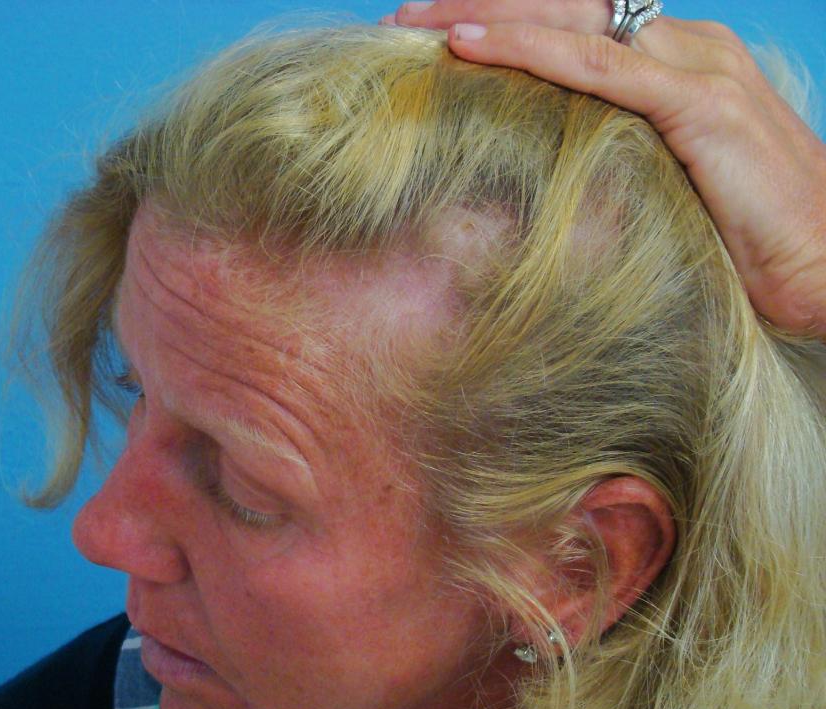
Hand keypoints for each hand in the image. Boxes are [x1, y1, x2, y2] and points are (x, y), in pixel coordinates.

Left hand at [384, 1, 825, 338]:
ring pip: (573, 19)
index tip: (439, 32)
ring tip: (418, 21)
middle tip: (406, 15)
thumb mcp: (670, 183)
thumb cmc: (748, 238)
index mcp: (682, 61)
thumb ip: (620, 158)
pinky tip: (469, 44)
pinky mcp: (698, 105)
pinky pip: (598, 66)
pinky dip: (529, 51)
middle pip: (568, 2)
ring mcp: (696, 67)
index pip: (578, 20)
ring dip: (489, 13)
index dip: (509, 17)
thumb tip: (552, 175)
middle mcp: (689, 46)